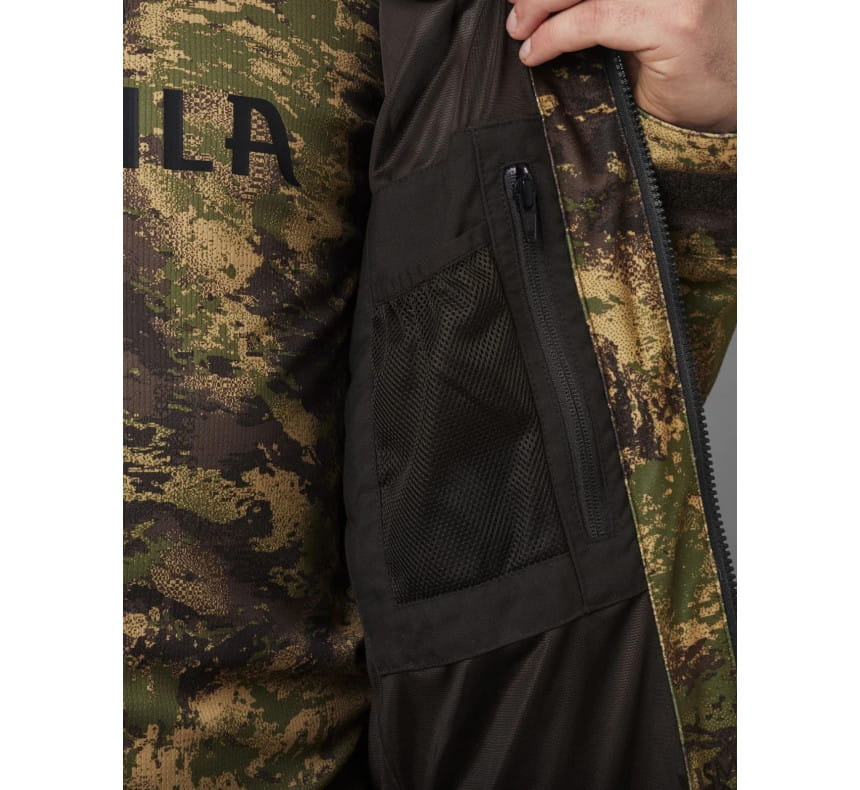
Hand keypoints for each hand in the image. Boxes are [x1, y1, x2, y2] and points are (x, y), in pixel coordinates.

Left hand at [505, 0, 735, 132]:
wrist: (740, 98)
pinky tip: (536, 50)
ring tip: (520, 31)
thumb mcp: (646, 19)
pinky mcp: (674, 20)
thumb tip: (549, 4)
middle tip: (517, 14)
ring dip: (540, 7)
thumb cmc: (692, 62)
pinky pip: (593, 20)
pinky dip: (555, 35)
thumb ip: (607, 5)